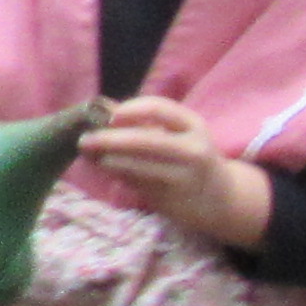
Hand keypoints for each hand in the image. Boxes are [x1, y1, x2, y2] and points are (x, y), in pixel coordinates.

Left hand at [82, 94, 270, 244]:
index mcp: (193, 125)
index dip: (130, 110)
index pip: (159, 108)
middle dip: (110, 139)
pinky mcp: (171, 199)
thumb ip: (142, 121)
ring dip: (107, 159)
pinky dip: (116, 174)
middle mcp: (192, 149)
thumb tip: (101, 106)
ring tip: (89, 154)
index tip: (110, 117)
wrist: (221, 198)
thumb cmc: (190, 157)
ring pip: (138, 166)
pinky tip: (104, 168)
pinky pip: (137, 183)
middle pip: (145, 140)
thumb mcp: (177, 134)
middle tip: (84, 140)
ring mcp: (183, 176)